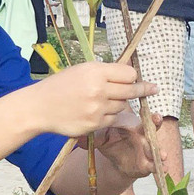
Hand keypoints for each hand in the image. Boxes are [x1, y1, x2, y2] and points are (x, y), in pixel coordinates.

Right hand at [31, 62, 155, 137]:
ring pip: (122, 106)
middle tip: (153, 89)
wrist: (39, 107)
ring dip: (119, 104)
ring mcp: (97, 109)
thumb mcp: (81, 70)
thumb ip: (105, 71)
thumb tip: (130, 71)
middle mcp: (98, 89)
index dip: (132, 76)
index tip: (136, 78)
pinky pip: (113, 120)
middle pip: (131, 91)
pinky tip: (99, 111)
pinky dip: (110, 116)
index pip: (129, 73)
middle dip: (142, 90)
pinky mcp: (94, 124)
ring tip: (104, 100)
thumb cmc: (61, 85)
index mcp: (95, 71)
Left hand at [96, 114, 159, 181]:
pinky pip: (153, 166)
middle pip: (151, 130)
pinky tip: (163, 169)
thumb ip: (94, 136)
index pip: (143, 119)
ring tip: (163, 155)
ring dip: (160, 151)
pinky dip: (158, 168)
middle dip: (156, 124)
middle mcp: (143, 137)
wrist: (115, 161)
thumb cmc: (110, 142)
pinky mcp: (146, 165)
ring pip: (155, 149)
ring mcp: (146, 152)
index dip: (149, 116)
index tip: (154, 113)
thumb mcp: (101, 138)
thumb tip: (79, 139)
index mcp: (134, 127)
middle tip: (158, 120)